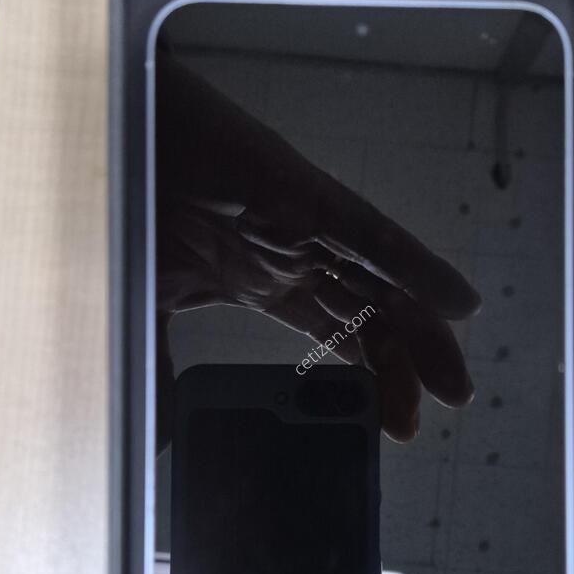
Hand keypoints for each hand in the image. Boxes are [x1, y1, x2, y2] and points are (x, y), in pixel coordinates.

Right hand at [156, 52, 479, 443]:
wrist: (117, 132)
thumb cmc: (141, 202)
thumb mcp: (153, 306)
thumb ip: (165, 369)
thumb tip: (162, 441)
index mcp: (271, 285)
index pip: (338, 340)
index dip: (368, 382)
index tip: (390, 427)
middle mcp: (301, 261)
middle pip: (370, 321)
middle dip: (403, 370)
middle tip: (422, 420)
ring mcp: (309, 230)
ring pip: (384, 287)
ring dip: (424, 335)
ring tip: (453, 386)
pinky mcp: (309, 197)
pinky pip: (373, 236)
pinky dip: (417, 268)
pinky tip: (456, 304)